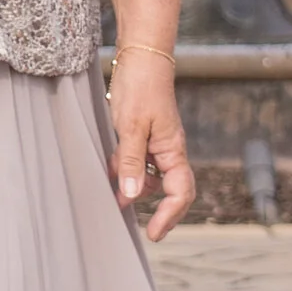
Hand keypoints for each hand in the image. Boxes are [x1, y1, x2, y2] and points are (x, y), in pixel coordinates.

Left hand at [108, 50, 195, 243]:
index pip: (181, 192)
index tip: (153, 233)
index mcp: (173, 150)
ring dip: (137, 190)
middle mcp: (168, 150)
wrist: (140, 57)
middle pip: (172, 189)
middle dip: (160, 211)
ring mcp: (157, 142)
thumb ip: (131, 161)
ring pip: (152, 176)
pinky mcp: (143, 134)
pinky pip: (139, 161)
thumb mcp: (132, 127)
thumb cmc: (140, 87)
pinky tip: (110, 172)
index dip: (169, 216)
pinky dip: (126, 170)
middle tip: (144, 229)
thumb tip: (132, 195)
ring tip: (116, 199)